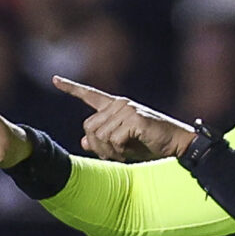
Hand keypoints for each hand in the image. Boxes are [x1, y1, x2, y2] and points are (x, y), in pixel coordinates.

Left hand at [53, 76, 194, 162]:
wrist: (178, 146)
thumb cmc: (153, 145)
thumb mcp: (124, 145)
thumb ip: (104, 141)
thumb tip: (84, 141)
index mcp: (116, 106)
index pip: (90, 95)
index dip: (71, 88)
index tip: (55, 79)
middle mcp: (120, 104)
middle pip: (89, 127)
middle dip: (98, 146)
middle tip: (114, 156)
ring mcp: (127, 110)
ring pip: (99, 135)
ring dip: (110, 151)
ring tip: (125, 154)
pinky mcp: (134, 118)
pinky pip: (113, 139)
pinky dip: (120, 151)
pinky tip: (132, 151)